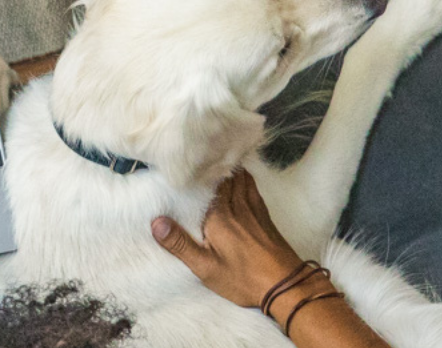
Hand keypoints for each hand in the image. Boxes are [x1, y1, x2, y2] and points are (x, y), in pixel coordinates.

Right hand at [151, 171, 305, 306]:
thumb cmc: (243, 277)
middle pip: (224, 177)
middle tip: (199, 158)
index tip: (186, 162)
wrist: (285, 284)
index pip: (207, 184)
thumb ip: (180, 244)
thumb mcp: (206, 267)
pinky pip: (252, 188)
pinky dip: (245, 177)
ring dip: (229, 168)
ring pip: (240, 179)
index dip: (198, 171)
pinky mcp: (264, 216)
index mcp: (219, 216)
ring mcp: (253, 209)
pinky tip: (241, 177)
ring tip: (217, 161)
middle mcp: (236, 206)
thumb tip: (156, 222)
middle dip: (212, 166)